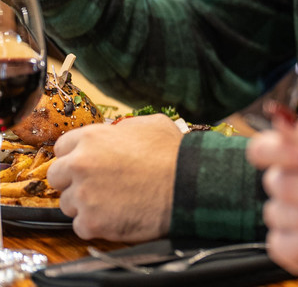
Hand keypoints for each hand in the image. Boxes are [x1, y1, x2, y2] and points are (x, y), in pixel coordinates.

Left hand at [49, 114, 180, 240]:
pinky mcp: (91, 222)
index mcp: (92, 138)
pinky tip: (117, 216)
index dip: (76, 155)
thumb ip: (123, 128)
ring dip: (85, 204)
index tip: (89, 164)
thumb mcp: (151, 125)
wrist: (187, 185)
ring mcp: (83, 195)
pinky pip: (81, 226)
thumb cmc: (173, 153)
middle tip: (96, 185)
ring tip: (113, 202)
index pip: (62, 148)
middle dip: (73, 181)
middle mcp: (81, 165)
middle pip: (56, 176)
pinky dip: (96, 224)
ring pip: (67, 204)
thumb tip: (116, 133)